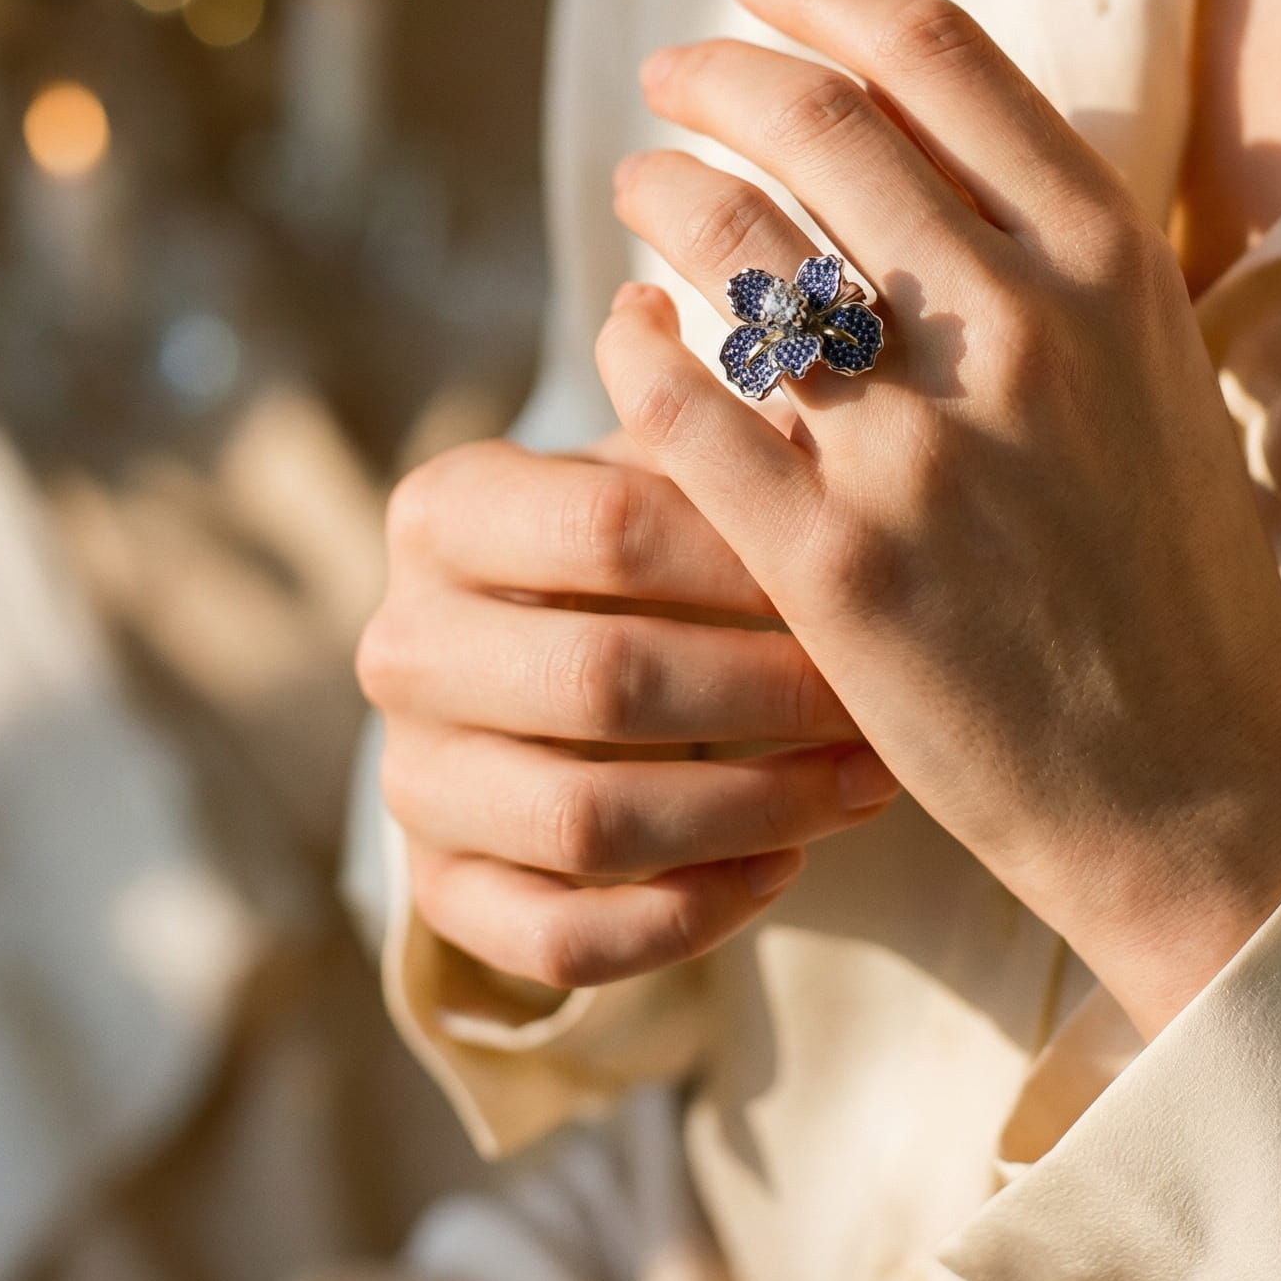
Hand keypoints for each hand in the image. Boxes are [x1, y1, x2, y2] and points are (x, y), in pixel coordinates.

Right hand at [357, 434, 897, 990]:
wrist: (545, 676)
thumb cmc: (637, 552)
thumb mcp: (660, 477)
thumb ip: (722, 433)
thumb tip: (806, 341)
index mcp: (444, 511)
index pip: (607, 530)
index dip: (747, 564)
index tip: (861, 580)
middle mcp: (403, 643)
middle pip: (601, 681)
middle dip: (766, 695)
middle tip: (877, 699)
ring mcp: (410, 777)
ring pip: (587, 823)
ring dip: (751, 811)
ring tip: (864, 783)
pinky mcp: (439, 889)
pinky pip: (560, 938)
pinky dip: (686, 918)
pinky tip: (782, 870)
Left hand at [600, 0, 1280, 1037]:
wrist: (1192, 780)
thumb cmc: (1169, 565)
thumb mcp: (1156, 362)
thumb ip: (1054, 238)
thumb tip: (910, 118)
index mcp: (1108, 257)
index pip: (933, 51)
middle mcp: (1017, 325)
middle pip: (810, 119)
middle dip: (709, 73)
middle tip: (669, 77)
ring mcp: (920, 445)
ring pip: (727, 243)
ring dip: (658, 189)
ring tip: (638, 189)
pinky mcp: (831, 561)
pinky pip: (676, 403)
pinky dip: (630, 347)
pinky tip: (624, 338)